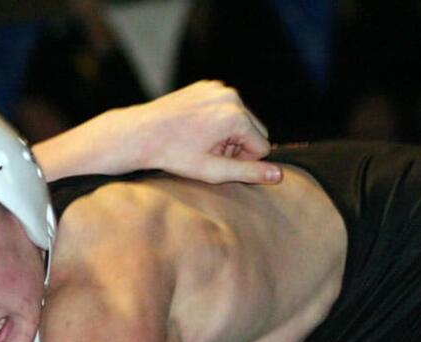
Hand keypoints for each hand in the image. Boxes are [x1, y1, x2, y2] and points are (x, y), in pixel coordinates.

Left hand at [131, 80, 281, 184]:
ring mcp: (219, 88)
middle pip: (255, 131)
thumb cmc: (175, 155)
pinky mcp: (208, 86)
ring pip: (242, 119)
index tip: (217, 161)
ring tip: (201, 141)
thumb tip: (279, 176)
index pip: (263, 147)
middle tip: (209, 153)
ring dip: (229, 134)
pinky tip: (196, 128)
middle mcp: (232, 97)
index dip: (244, 161)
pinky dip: (218, 120)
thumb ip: (249, 173)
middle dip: (239, 145)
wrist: (141, 133)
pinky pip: (226, 107)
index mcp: (236, 117)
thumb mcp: (214, 171)